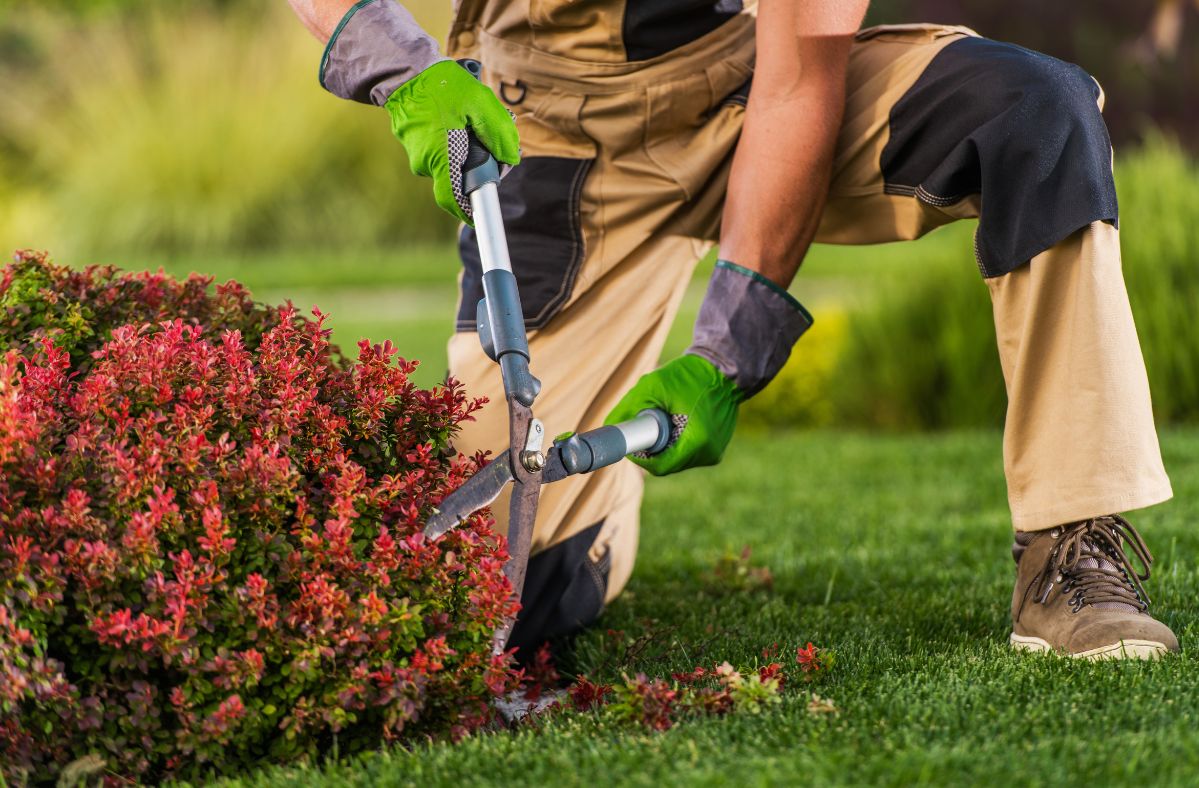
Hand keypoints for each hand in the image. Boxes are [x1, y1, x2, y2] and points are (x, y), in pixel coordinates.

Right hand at [385, 60, 520, 223]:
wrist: (405, 71)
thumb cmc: (442, 85)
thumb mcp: (480, 102)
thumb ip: (500, 133)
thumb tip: (510, 159)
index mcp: (441, 156)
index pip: (453, 200)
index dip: (469, 212)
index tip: (482, 215)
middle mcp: (425, 162)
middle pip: (459, 179)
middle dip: (478, 166)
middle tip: (490, 142)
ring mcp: (418, 154)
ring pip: (451, 162)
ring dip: (467, 149)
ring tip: (472, 120)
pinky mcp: (416, 145)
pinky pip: (441, 151)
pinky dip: (454, 141)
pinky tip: (458, 118)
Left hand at [605, 354, 742, 476]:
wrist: (725, 368)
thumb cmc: (690, 375)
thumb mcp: (653, 386)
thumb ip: (628, 407)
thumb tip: (608, 427)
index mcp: (697, 442)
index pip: (659, 466)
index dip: (640, 457)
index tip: (632, 441)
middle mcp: (709, 453)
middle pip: (668, 464)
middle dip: (652, 449)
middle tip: (645, 426)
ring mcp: (715, 452)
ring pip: (678, 460)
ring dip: (665, 445)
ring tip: (667, 418)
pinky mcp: (717, 448)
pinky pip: (689, 453)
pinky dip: (678, 441)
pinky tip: (679, 420)